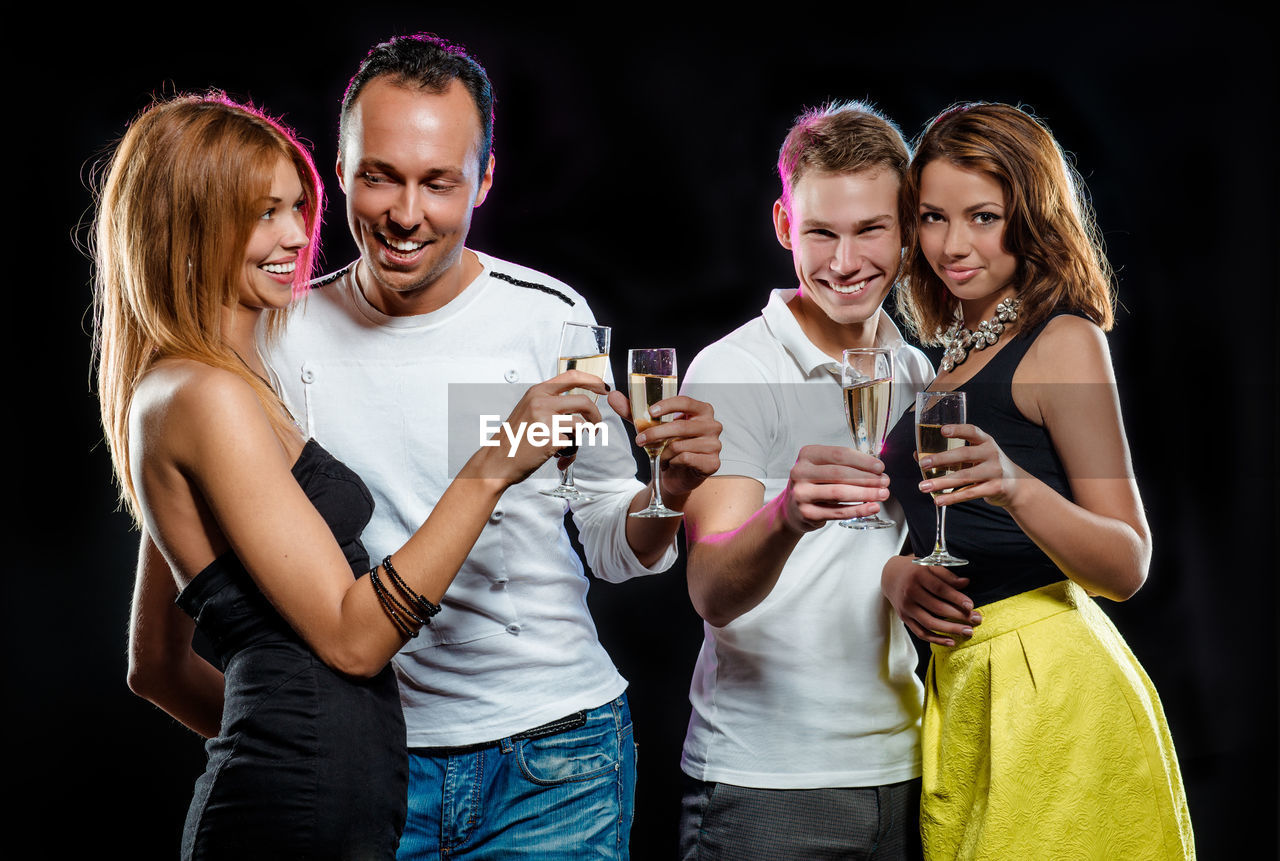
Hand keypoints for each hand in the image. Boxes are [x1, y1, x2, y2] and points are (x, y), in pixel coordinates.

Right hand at [483, 371, 605, 484]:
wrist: (497, 461)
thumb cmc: (513, 439)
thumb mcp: (528, 410)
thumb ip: (549, 403)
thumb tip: (578, 407)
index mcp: (537, 392)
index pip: (572, 377)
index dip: (592, 380)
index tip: (603, 387)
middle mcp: (541, 402)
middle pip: (584, 401)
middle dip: (595, 415)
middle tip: (594, 426)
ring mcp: (545, 419)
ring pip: (580, 425)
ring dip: (581, 438)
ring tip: (569, 446)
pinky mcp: (550, 438)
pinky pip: (573, 443)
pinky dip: (570, 452)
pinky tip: (559, 458)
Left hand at [607, 390, 722, 500]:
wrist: (676, 475)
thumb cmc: (667, 445)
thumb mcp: (649, 426)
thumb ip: (632, 411)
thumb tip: (612, 396)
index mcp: (701, 410)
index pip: (685, 402)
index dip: (667, 405)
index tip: (650, 412)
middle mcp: (712, 424)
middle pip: (679, 426)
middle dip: (655, 434)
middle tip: (639, 441)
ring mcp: (715, 444)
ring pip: (679, 445)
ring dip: (663, 453)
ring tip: (661, 456)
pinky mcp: (713, 462)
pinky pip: (685, 458)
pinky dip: (672, 462)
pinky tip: (672, 464)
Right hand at [776, 444, 889, 533]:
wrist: (792, 508)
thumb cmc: (814, 483)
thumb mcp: (823, 467)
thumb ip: (845, 465)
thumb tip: (877, 470)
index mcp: (807, 455)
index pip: (839, 455)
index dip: (863, 461)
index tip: (880, 467)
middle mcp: (800, 472)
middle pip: (840, 473)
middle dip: (867, 478)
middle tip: (885, 481)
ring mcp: (801, 494)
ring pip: (839, 493)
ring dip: (865, 494)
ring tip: (882, 494)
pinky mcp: (806, 513)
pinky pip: (838, 512)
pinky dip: (858, 510)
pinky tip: (872, 507)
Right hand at [881, 555, 981, 645]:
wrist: (890, 576)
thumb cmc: (914, 570)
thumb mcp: (929, 565)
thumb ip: (946, 574)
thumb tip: (966, 583)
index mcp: (918, 576)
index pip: (940, 589)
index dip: (956, 598)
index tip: (971, 606)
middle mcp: (910, 592)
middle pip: (937, 608)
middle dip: (959, 616)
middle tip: (977, 620)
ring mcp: (906, 607)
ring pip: (930, 623)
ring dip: (951, 629)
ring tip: (968, 632)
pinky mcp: (905, 618)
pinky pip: (921, 632)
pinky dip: (936, 639)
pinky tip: (951, 641)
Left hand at [917, 423, 1028, 508]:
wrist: (1017, 486)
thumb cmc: (988, 467)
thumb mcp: (975, 456)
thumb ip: (951, 455)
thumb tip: (918, 455)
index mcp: (986, 442)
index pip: (972, 431)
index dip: (958, 430)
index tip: (942, 430)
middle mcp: (992, 454)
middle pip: (965, 454)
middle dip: (942, 459)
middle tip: (923, 463)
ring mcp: (995, 471)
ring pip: (964, 477)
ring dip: (941, 482)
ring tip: (924, 487)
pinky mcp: (995, 488)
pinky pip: (970, 493)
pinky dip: (952, 498)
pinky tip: (938, 500)